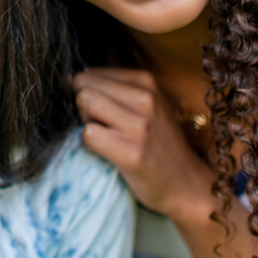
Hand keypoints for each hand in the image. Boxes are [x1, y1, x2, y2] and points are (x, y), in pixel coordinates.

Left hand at [72, 68, 214, 222]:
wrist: (186, 184)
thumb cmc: (157, 142)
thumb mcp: (147, 103)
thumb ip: (115, 87)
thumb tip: (72, 78)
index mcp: (146, 81)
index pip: (91, 73)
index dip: (88, 92)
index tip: (103, 110)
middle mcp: (145, 99)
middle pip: (83, 86)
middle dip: (83, 105)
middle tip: (101, 125)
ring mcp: (139, 126)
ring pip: (84, 104)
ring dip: (86, 122)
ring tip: (106, 136)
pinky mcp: (131, 153)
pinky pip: (88, 134)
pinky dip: (89, 143)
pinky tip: (107, 151)